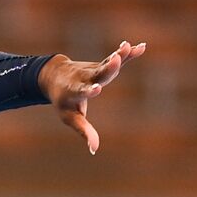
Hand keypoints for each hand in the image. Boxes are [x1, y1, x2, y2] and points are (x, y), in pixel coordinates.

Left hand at [39, 40, 146, 154]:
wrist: (55, 75)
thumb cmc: (63, 100)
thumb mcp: (70, 117)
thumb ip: (83, 130)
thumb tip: (94, 149)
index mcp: (75, 91)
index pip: (82, 91)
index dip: (89, 90)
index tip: (97, 89)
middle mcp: (85, 78)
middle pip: (97, 73)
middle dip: (107, 68)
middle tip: (115, 60)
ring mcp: (93, 69)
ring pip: (106, 63)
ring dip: (118, 56)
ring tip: (127, 47)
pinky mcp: (101, 64)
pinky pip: (116, 58)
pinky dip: (128, 54)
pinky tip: (142, 47)